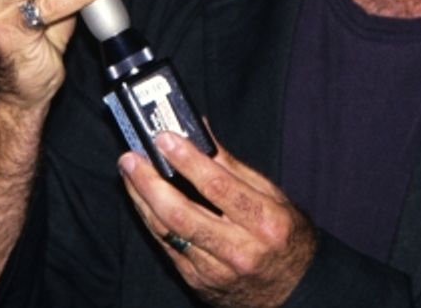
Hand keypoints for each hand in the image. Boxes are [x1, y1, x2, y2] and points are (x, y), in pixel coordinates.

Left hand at [120, 130, 317, 307]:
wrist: (290, 289)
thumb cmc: (284, 236)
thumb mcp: (272, 196)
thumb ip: (233, 165)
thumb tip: (200, 130)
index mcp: (265, 221)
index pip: (218, 186)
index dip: (188, 160)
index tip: (165, 139)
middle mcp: (241, 249)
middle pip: (182, 214)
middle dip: (149, 183)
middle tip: (131, 159)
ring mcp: (216, 270)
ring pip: (168, 232)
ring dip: (142, 200)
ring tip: (129, 174)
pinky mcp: (198, 282)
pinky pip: (167, 247)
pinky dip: (151, 220)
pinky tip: (143, 200)